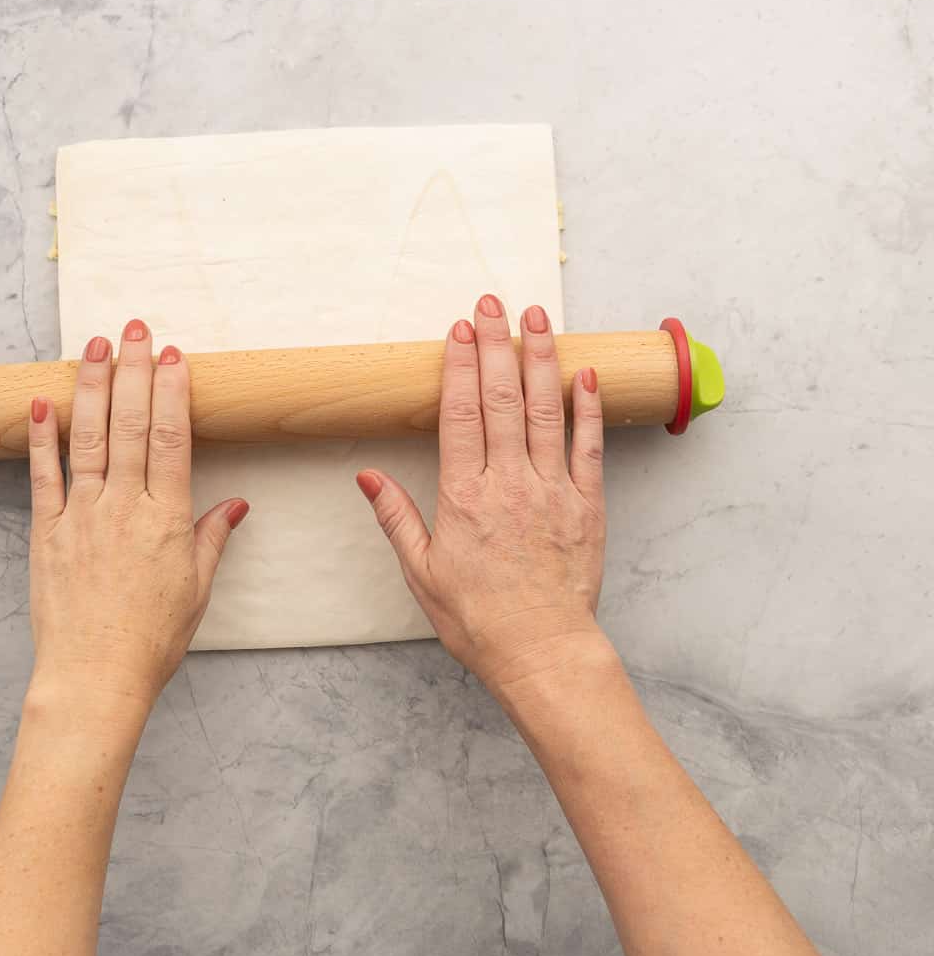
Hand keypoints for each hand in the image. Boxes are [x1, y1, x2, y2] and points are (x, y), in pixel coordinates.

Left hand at [25, 320, 248, 742]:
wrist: (94, 677)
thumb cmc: (151, 638)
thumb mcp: (197, 588)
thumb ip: (213, 537)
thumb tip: (238, 506)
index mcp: (166, 519)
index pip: (170, 438)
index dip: (171, 392)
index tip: (173, 355)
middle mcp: (123, 508)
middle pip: (129, 425)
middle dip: (132, 370)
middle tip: (134, 328)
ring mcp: (81, 516)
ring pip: (86, 439)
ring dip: (90, 387)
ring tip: (94, 346)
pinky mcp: (47, 532)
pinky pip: (43, 477)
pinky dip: (40, 438)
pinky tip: (40, 403)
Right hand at [356, 295, 609, 701]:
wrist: (542, 652)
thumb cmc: (478, 618)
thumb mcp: (422, 571)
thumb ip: (395, 518)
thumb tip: (366, 477)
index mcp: (464, 496)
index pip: (461, 413)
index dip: (460, 365)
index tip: (458, 329)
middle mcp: (509, 483)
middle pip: (501, 398)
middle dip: (495, 344)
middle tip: (491, 302)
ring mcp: (552, 490)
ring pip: (545, 410)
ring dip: (540, 359)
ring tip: (536, 317)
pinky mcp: (586, 504)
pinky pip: (589, 446)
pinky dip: (587, 408)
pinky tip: (583, 373)